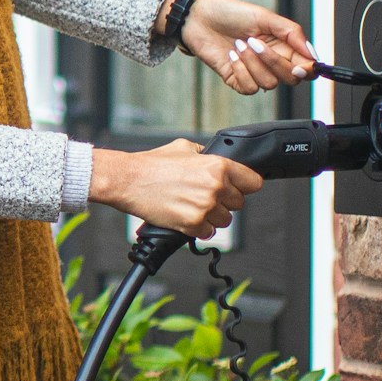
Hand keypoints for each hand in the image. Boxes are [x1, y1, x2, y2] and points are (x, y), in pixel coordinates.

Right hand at [89, 140, 263, 237]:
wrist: (128, 180)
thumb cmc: (152, 164)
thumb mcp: (184, 147)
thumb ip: (207, 155)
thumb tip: (217, 160)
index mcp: (218, 166)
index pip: (254, 183)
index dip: (245, 185)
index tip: (238, 188)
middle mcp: (215, 187)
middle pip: (239, 204)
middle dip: (224, 201)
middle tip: (205, 196)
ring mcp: (205, 207)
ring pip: (225, 220)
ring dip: (212, 216)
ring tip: (192, 206)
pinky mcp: (192, 224)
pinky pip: (208, 232)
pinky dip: (198, 228)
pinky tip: (185, 216)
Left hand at [177, 0, 315, 93]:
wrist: (199, 18)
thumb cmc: (231, 13)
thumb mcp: (264, 16)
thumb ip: (291, 33)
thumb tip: (312, 54)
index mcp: (283, 45)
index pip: (306, 67)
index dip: (307, 70)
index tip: (301, 66)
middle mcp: (271, 61)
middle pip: (290, 79)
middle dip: (274, 62)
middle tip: (255, 42)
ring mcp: (254, 71)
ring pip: (269, 84)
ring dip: (252, 63)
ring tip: (239, 44)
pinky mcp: (237, 79)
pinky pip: (249, 88)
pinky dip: (241, 71)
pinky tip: (231, 55)